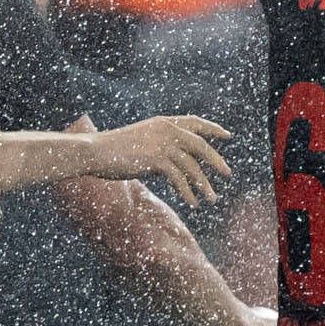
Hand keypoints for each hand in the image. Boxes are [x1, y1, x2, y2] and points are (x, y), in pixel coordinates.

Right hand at [88, 111, 233, 203]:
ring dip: (204, 185)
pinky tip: (193, 203)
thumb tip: (174, 168)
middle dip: (216, 160)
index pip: (195, 122)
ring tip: (212, 199)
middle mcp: (167, 130)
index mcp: (164, 122)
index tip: (227, 135)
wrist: (97, 151)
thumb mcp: (142, 143)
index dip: (213, 128)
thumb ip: (161, 150)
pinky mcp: (157, 160)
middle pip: (201, 145)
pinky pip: (179, 179)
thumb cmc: (114, 150)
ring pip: (192, 166)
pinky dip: (188, 192)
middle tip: (227, 174)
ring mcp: (163, 144)